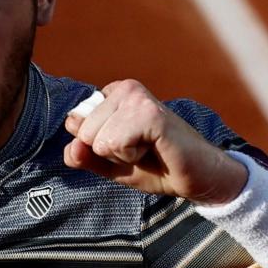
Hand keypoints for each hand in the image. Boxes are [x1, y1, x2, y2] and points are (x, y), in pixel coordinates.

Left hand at [63, 79, 246, 204]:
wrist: (198, 178)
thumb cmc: (157, 166)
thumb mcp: (110, 164)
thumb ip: (83, 156)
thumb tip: (70, 148)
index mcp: (113, 95)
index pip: (74, 124)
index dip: (98, 148)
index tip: (128, 147)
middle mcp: (124, 89)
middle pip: (83, 132)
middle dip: (109, 152)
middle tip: (141, 150)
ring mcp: (137, 98)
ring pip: (96, 139)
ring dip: (121, 155)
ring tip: (149, 149)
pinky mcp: (149, 113)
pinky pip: (113, 143)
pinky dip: (131, 156)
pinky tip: (154, 149)